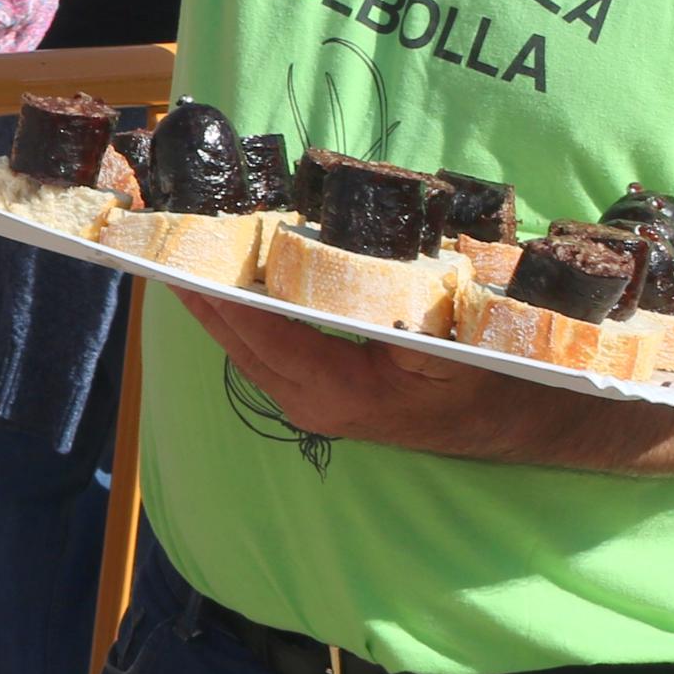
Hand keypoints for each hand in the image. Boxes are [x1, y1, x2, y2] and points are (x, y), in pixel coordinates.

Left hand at [172, 288, 527, 453]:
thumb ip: (395, 309)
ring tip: (182, 264)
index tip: (194, 266)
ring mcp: (312, 405)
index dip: (230, 300)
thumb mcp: (445, 337)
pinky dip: (242, 321)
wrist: (506, 419)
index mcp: (342, 392)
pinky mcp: (317, 396)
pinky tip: (225, 290)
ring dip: (216, 309)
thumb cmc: (481, 375)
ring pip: (248, 351)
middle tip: (167, 254)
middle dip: (204, 300)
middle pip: (243, 345)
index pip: (270, 336)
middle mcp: (314, 404)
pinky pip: (265, 355)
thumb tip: (350, 260)